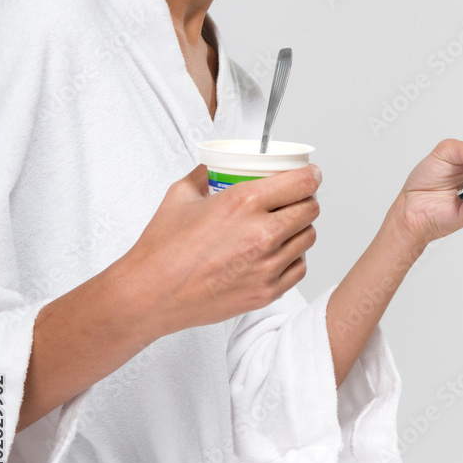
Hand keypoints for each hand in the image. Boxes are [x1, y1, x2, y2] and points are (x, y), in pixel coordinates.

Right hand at [117, 163, 320, 338]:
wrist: (151, 294)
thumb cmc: (162, 249)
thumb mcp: (181, 196)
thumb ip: (204, 176)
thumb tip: (214, 168)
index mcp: (244, 202)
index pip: (301, 182)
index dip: (311, 176)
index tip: (310, 175)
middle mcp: (262, 233)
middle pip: (311, 209)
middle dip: (306, 200)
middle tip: (295, 200)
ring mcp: (267, 265)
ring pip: (308, 238)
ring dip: (300, 229)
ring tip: (284, 227)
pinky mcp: (266, 292)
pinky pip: (299, 269)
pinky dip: (293, 259)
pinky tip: (277, 254)